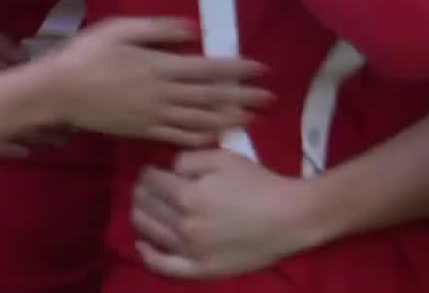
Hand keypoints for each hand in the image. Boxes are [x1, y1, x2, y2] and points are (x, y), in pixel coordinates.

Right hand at [45, 17, 269, 147]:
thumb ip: (159, 29)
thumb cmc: (88, 53)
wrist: (59, 91)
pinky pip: (179, 136)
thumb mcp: (121, 29)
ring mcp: (154, 116)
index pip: (209, 69)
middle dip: (244, 97)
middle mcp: (163, 94)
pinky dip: (202, 137)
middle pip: (211, 97)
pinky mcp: (143, 131)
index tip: (262, 68)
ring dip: (230, 119)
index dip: (237, 70)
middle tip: (271, 98)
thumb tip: (195, 29)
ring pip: (201, 120)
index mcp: (160, 66)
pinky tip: (218, 136)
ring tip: (254, 119)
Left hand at [133, 149, 319, 278]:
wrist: (288, 217)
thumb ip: (188, 159)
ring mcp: (191, 250)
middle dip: (142, 192)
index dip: (148, 172)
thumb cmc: (258, 183)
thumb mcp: (223, 158)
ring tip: (141, 207)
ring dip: (141, 216)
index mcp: (187, 195)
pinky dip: (148, 255)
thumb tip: (168, 169)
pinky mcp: (201, 269)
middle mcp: (183, 225)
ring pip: (151, 233)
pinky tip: (142, 245)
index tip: (151, 169)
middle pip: (147, 206)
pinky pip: (165, 266)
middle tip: (146, 186)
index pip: (152, 182)